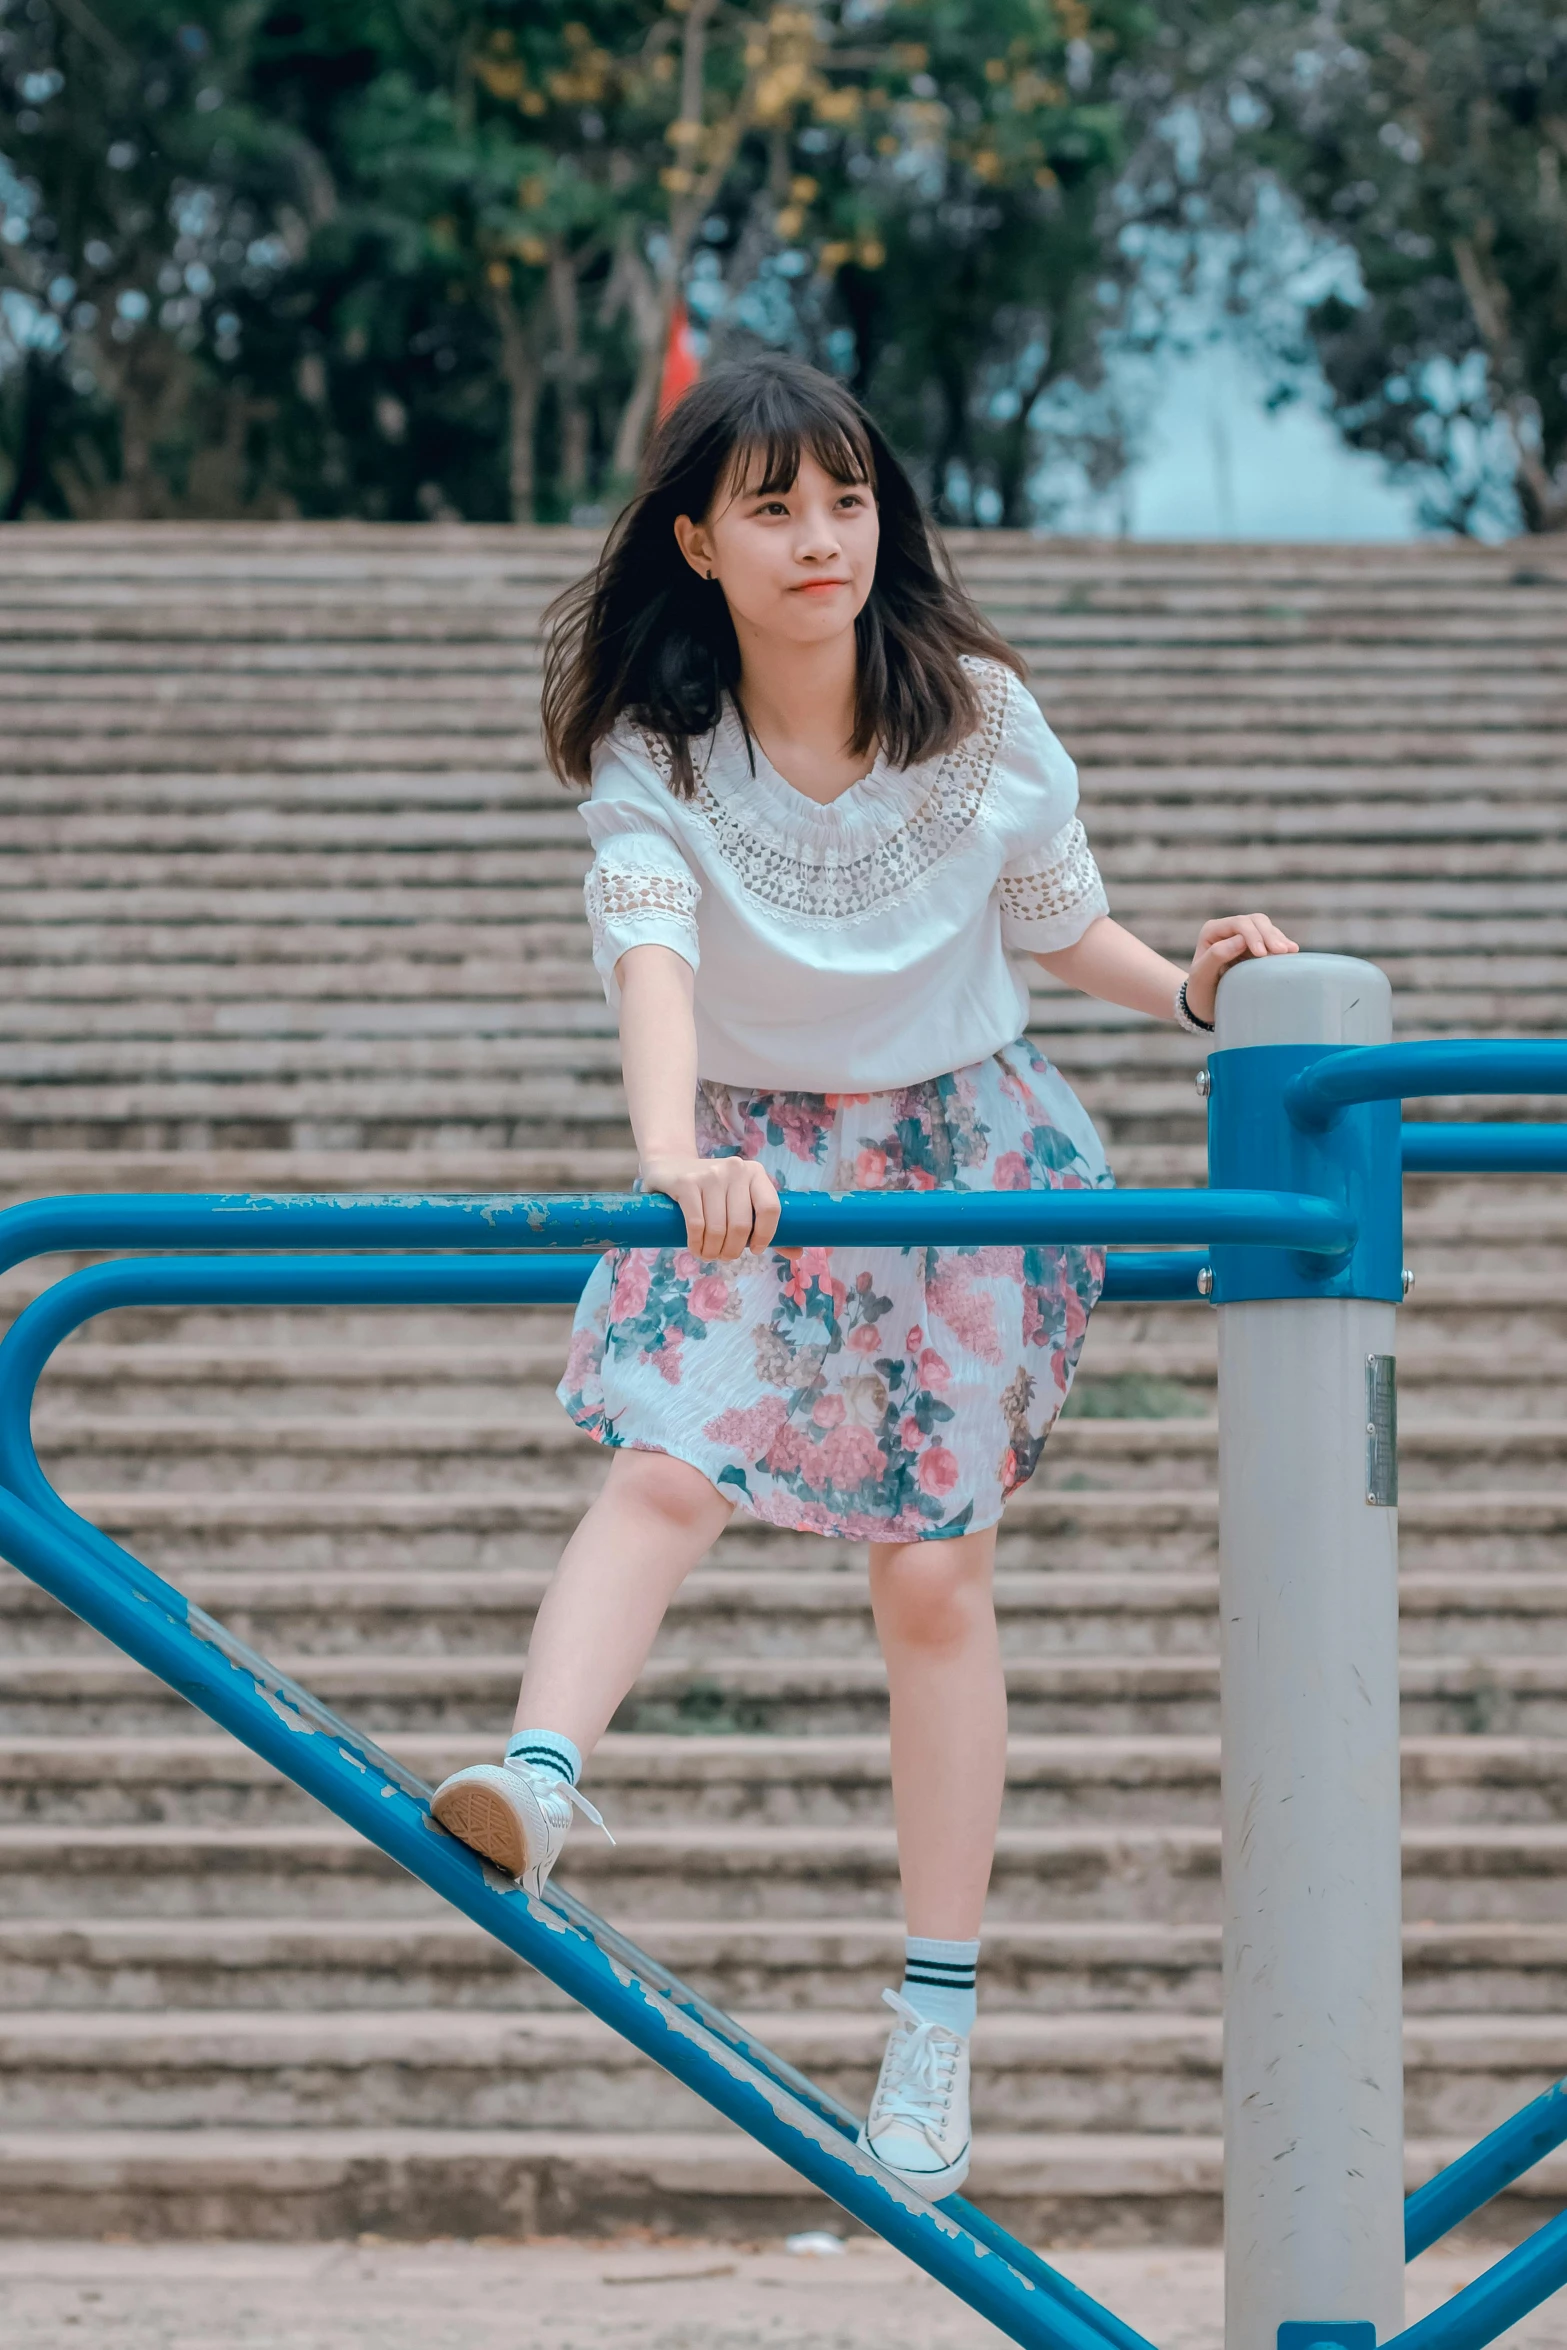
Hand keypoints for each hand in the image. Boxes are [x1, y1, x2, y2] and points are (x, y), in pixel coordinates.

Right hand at [641, 1153, 782, 1261]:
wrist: (671, 1166)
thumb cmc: (713, 1192)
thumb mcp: (741, 1201)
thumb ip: (766, 1225)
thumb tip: (798, 1253)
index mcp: (756, 1173)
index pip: (770, 1208)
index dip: (765, 1236)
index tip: (754, 1250)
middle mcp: (735, 1169)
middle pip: (741, 1225)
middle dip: (732, 1250)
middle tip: (724, 1256)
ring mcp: (710, 1174)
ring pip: (718, 1229)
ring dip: (713, 1251)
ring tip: (709, 1254)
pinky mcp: (687, 1183)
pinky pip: (697, 1224)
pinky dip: (697, 1244)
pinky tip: (696, 1247)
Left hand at [1184, 912, 1298, 1023]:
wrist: (1205, 1004)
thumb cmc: (1200, 991)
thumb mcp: (1201, 976)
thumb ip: (1216, 956)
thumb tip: (1240, 940)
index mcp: (1213, 931)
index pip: (1238, 924)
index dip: (1253, 935)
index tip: (1262, 954)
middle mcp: (1228, 929)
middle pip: (1255, 921)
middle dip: (1270, 935)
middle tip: (1282, 952)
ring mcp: (1243, 936)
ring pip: (1266, 928)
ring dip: (1278, 938)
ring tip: (1290, 951)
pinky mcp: (1255, 947)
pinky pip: (1272, 939)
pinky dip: (1282, 944)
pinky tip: (1291, 951)